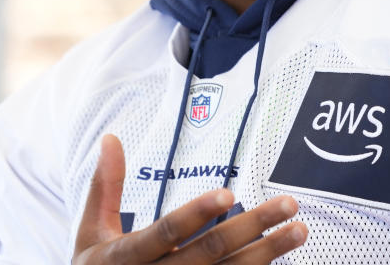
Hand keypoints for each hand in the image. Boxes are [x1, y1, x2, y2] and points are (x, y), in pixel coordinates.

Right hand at [73, 134, 307, 262]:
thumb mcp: (90, 232)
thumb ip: (105, 187)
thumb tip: (111, 137)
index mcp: (124, 258)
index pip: (165, 232)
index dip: (197, 214)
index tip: (227, 193)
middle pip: (209, 252)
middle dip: (252, 227)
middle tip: (290, 203)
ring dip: (268, 253)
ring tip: (300, 230)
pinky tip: (280, 258)